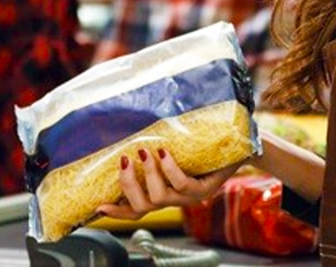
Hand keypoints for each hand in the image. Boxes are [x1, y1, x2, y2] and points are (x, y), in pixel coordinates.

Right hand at [96, 148, 241, 218]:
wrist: (237, 146)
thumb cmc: (200, 144)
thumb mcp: (173, 145)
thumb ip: (151, 142)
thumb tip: (125, 125)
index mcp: (164, 193)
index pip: (136, 209)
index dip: (118, 211)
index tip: (99, 205)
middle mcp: (175, 200)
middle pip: (142, 206)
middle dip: (128, 185)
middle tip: (124, 161)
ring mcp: (190, 197)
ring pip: (159, 197)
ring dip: (148, 174)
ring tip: (145, 151)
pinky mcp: (205, 190)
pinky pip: (181, 184)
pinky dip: (169, 169)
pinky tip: (164, 153)